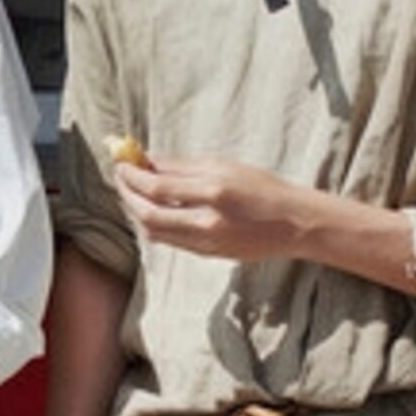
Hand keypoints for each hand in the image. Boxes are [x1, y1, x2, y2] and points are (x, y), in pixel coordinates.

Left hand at [115, 151, 306, 261]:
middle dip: (127, 195)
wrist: (294, 224)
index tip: (121, 163)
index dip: (132, 176)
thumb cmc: (263, 188)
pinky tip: (152, 209)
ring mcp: (206, 243)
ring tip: (132, 192)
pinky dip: (154, 224)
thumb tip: (147, 160)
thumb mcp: (225, 166)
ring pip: (154, 231)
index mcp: (214, 191)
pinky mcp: (207, 255)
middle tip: (121, 177)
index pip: (157, 186)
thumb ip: (183, 166)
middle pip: (148, 214)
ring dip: (136, 211)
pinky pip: (169, 240)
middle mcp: (207, 221)